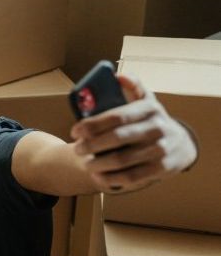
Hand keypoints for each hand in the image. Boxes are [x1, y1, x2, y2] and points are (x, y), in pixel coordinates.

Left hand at [70, 74, 197, 191]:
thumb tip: (117, 76)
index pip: (116, 116)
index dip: (92, 124)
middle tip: (77, 149)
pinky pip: (132, 177)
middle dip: (91, 145)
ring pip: (122, 160)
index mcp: (149, 108)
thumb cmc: (151, 121)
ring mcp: (161, 149)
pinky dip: (111, 178)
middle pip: (116, 138)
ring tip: (86, 164)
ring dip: (98, 164)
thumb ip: (133, 86)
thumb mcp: (146, 101)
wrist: (181, 144)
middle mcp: (157, 128)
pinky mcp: (162, 168)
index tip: (75, 131)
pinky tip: (97, 177)